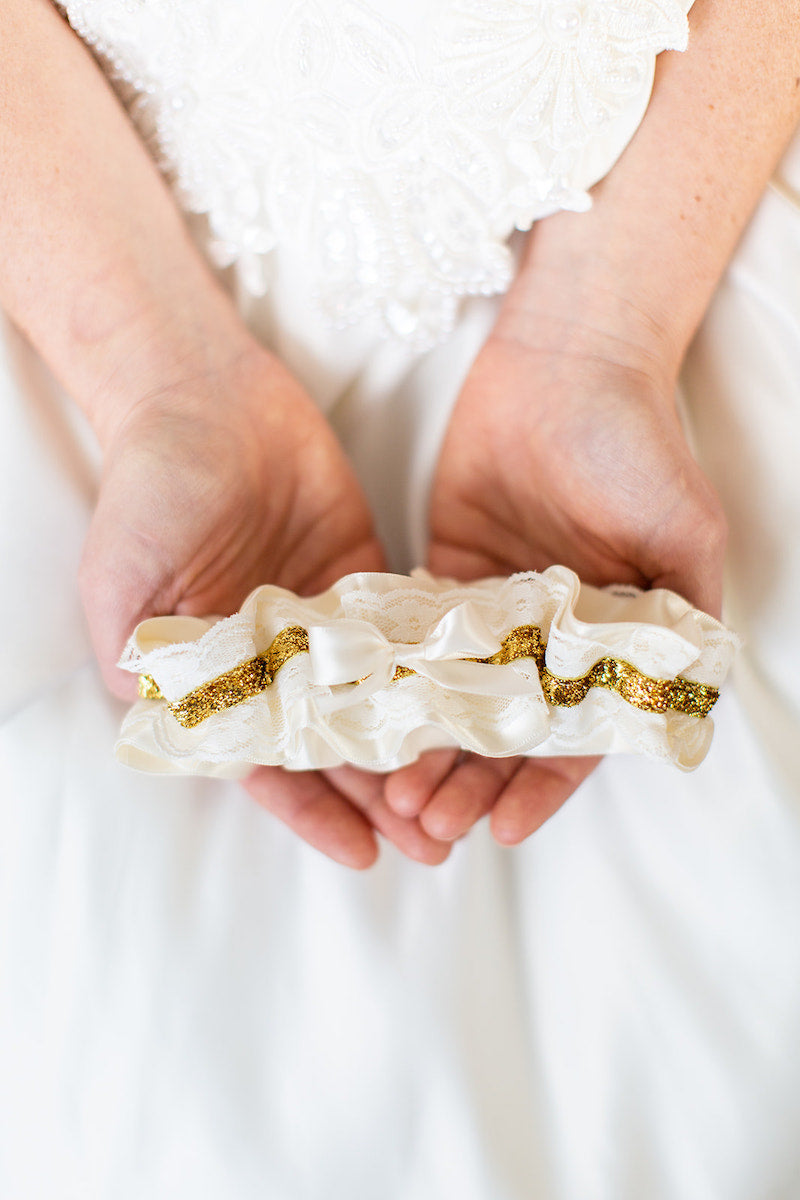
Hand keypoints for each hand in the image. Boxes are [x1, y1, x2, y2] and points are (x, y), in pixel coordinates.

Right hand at [81, 342, 449, 868]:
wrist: (203, 394)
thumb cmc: (151, 485)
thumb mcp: (126, 580)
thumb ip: (149, 660)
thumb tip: (176, 732)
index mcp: (218, 677)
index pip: (269, 765)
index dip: (313, 811)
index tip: (364, 853)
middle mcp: (274, 660)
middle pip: (336, 747)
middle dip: (381, 798)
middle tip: (437, 844)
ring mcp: (325, 622)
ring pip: (379, 703)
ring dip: (417, 752)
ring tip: (469, 795)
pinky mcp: (367, 578)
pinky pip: (406, 637)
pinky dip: (435, 675)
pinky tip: (476, 709)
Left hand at [384, 278, 725, 845]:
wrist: (567, 363)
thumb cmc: (638, 444)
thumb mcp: (684, 533)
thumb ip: (682, 618)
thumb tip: (680, 702)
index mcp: (608, 645)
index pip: (573, 738)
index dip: (541, 788)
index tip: (501, 831)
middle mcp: (548, 640)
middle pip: (503, 733)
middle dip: (469, 783)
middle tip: (426, 824)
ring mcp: (492, 612)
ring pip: (453, 700)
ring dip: (426, 751)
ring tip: (390, 794)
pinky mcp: (441, 574)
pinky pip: (413, 642)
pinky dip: (393, 686)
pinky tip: (364, 722)